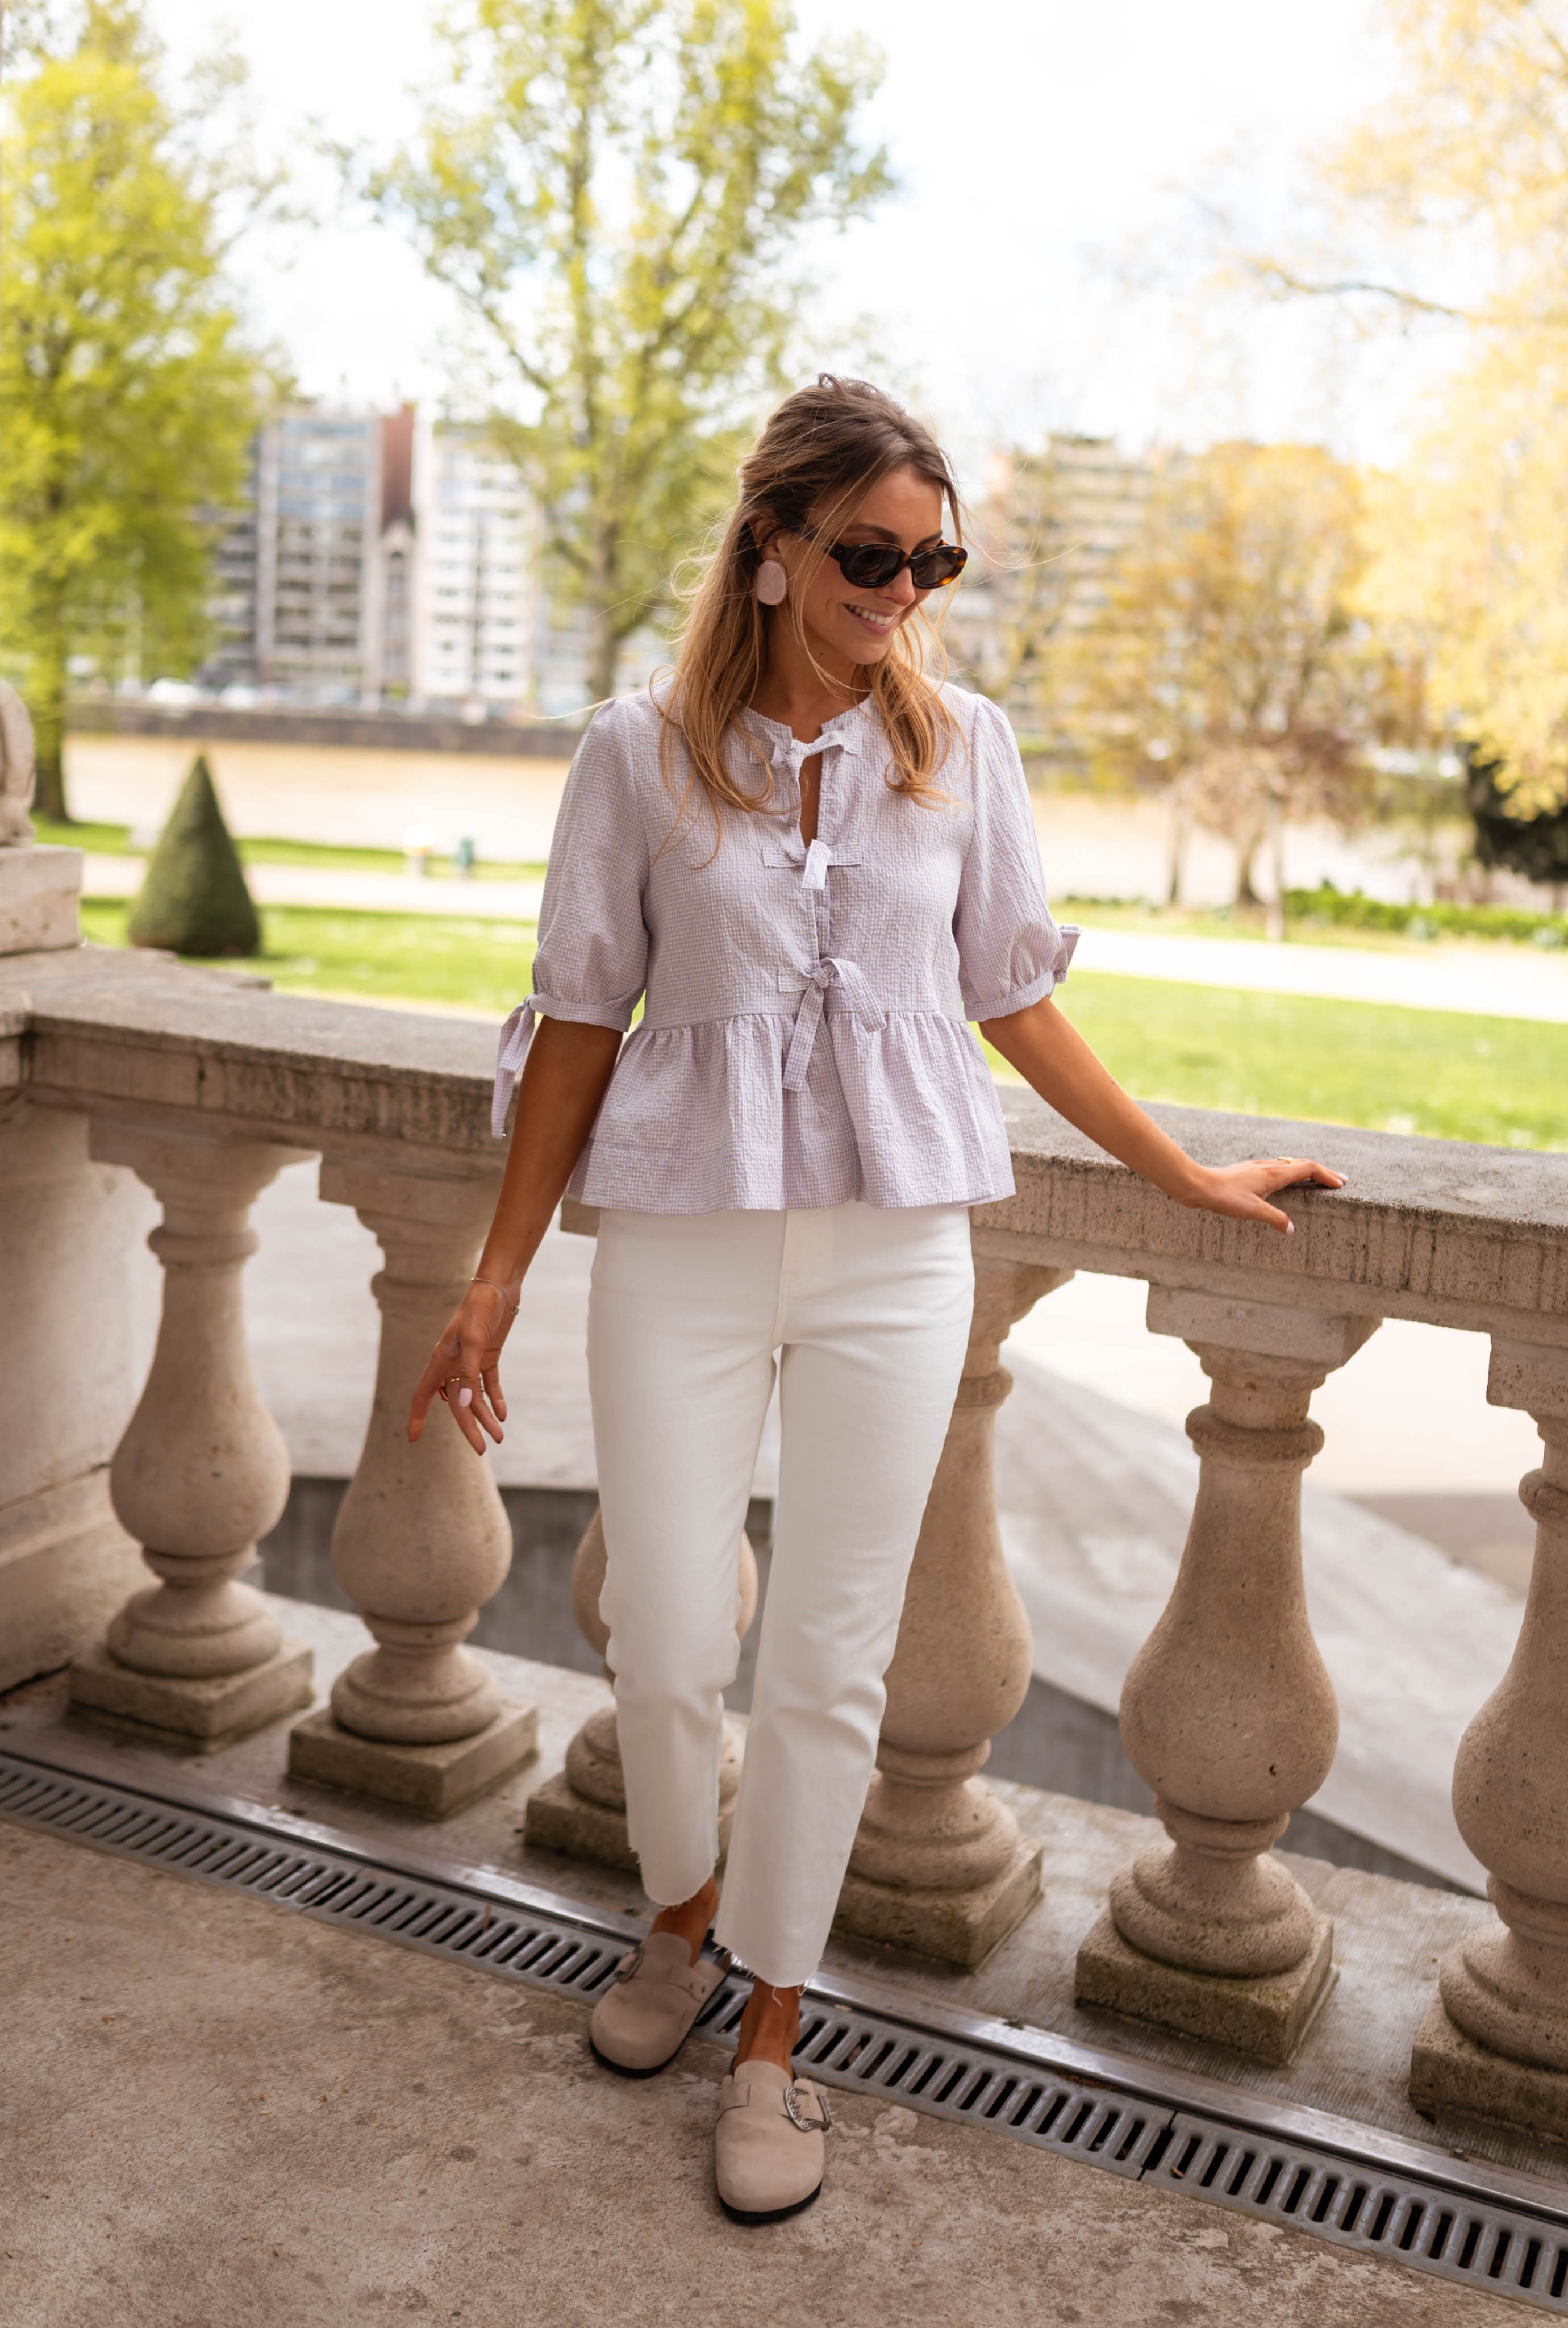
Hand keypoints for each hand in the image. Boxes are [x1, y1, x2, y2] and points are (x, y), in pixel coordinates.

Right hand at [408, 1281, 517, 1454]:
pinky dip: (495, 1399)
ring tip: (499, 1437)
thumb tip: (466, 1404)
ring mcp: (470, 1360)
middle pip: (457, 1403)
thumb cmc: (480, 1309)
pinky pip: (488, 1383)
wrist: (500, 1286)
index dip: (417, 1416)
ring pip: (474, 1396)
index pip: (423, 1394)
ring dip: (486, 1416)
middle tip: (482, 1450)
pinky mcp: (488, 1355)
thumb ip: (470, 1372)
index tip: (413, 1439)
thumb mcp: (475, 1340)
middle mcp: (452, 1363)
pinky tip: (502, 1415)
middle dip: (469, 1427)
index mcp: (440, 1359)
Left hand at [1181, 1154, 1345, 1234]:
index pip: (1308, 1168)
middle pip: (1302, 1164)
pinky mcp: (1249, 1173)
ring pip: (1289, 1165)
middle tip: (1338, 1181)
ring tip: (1317, 1181)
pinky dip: (1291, 1174)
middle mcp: (1269, 1167)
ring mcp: (1258, 1168)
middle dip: (1322, 1173)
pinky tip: (1285, 1183)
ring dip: (1306, 1172)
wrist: (1198, 1185)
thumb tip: (1291, 1229)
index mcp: (1274, 1173)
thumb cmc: (1224, 1197)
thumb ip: (1274, 1219)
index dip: (1327, 1175)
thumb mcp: (1252, 1211)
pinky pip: (1277, 1169)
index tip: (1340, 1184)